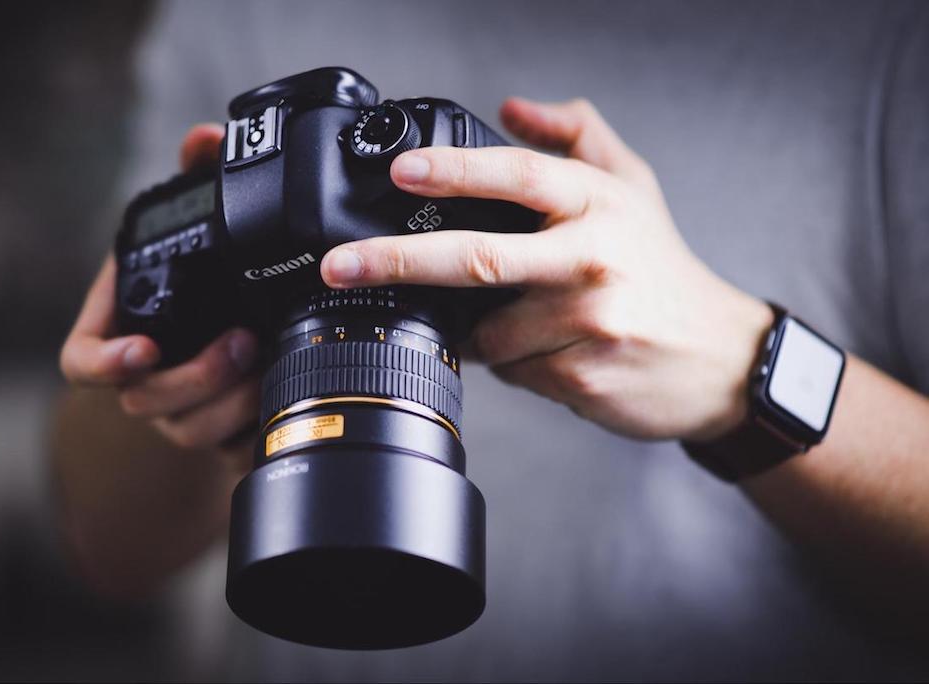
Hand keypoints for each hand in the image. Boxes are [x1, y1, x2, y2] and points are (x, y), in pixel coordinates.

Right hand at [60, 123, 259, 464]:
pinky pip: (227, 448)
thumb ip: (196, 177)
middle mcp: (142, 374)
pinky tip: (285, 398)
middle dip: (194, 379)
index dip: (103, 363)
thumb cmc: (201, 271)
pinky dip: (255, 428)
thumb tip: (205, 138)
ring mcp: (177, 409)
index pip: (81, 362)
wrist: (236, 320)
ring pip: (188, 430)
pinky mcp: (218, 431)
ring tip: (270, 365)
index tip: (144, 348)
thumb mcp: (196, 222)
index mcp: (120, 324)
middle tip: (242, 343)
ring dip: (229, 404)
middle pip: (143, 401)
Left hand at [320, 98, 772, 441]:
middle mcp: (593, 257)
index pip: (518, 175)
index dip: (455, 169)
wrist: (720, 359)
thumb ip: (576, 137)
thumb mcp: (633, 188)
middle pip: (478, 257)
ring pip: (486, 331)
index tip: (401, 171)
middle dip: (397, 261)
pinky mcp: (581, 375)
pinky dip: (511, 363)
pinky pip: (510, 371)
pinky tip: (549, 353)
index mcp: (597, 205)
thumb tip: (513, 106)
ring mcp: (587, 320)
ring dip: (480, 332)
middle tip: (342, 266)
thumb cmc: (663, 270)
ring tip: (524, 323)